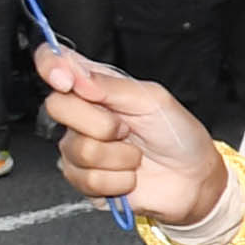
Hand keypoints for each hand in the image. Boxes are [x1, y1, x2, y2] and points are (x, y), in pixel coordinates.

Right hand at [41, 44, 224, 229]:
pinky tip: (130, 175)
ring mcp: (80, 147)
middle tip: (126, 128)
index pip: (54, 63)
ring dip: (118, 156)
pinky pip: (87, 179)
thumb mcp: (154, 100)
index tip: (66, 79)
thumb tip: (75, 76)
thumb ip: (111, 85)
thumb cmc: (179, 135)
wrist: (194, 180)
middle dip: (100, 122)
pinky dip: (119, 179)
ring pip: (76, 149)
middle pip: (56, 107)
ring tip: (135, 155)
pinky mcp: (84, 180)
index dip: (50, 65)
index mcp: (96, 86)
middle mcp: (83, 115)